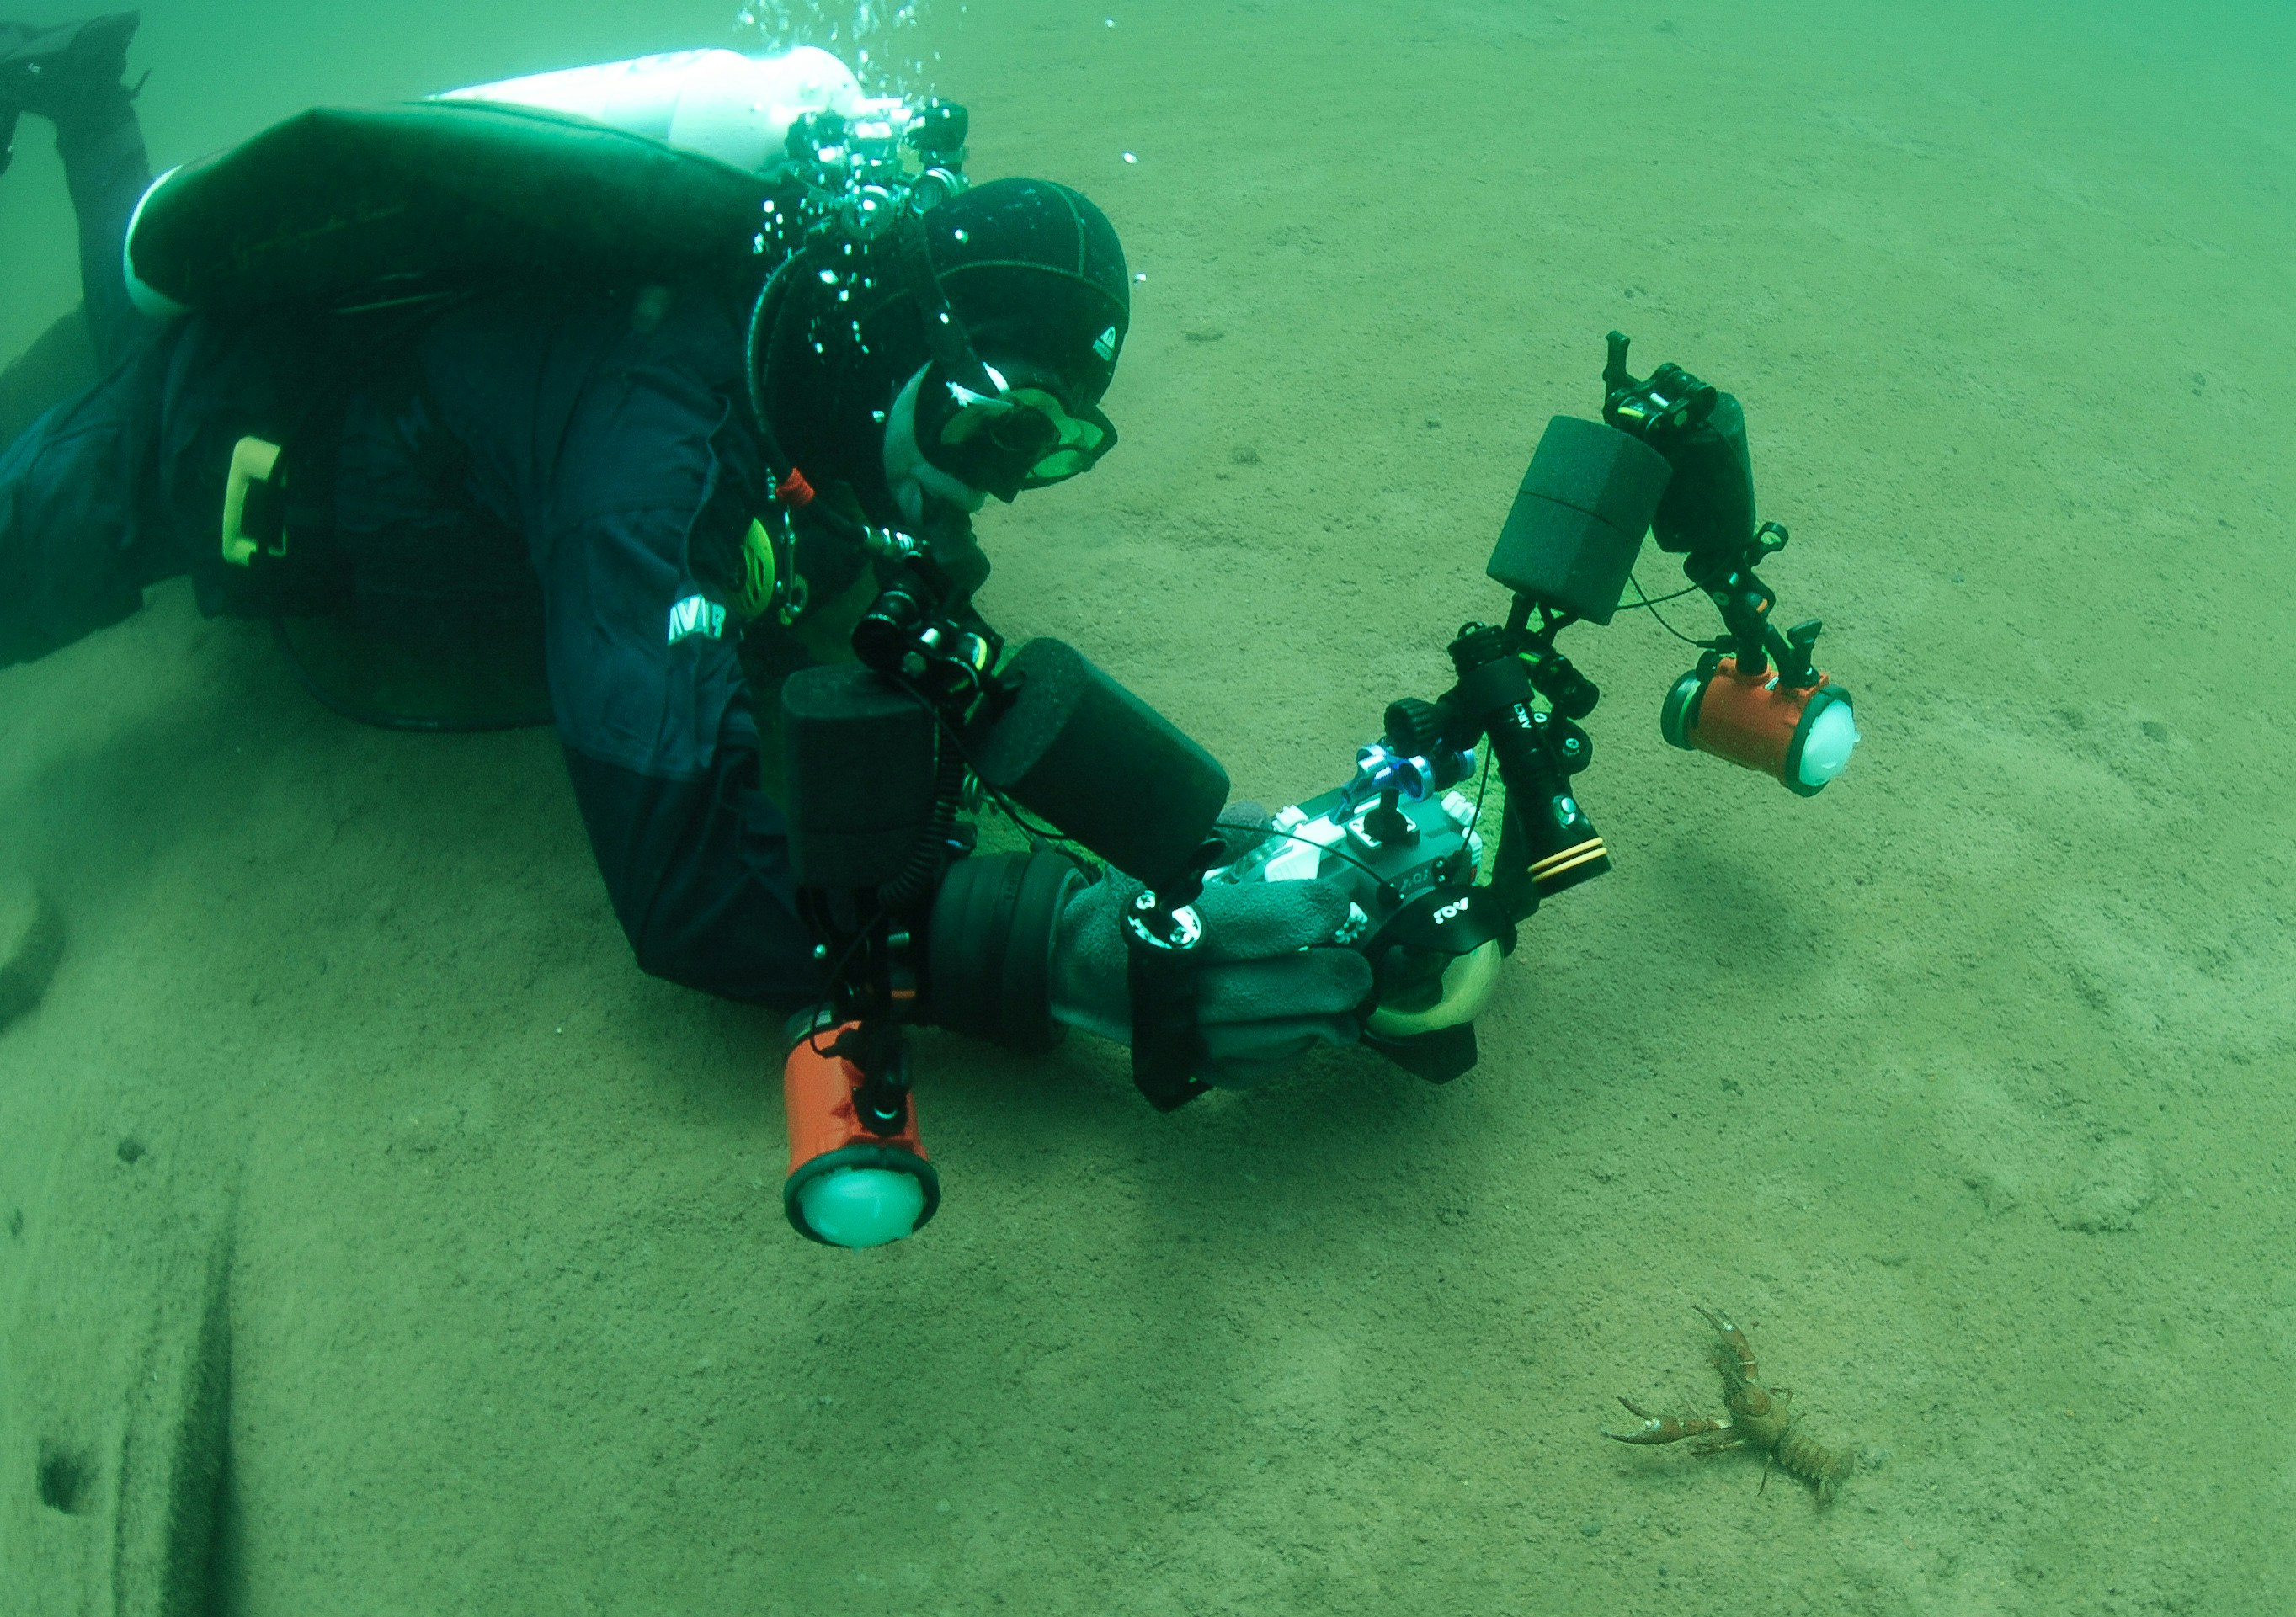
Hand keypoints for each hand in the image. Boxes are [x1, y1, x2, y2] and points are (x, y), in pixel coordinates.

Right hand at [1047, 806, 1373, 1085]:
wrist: (1076, 966)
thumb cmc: (1129, 906)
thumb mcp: (1162, 858)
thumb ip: (1224, 839)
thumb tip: (1272, 823)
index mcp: (1188, 925)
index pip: (1287, 921)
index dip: (1326, 907)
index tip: (1337, 900)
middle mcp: (1193, 988)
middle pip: (1305, 989)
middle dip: (1345, 973)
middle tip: (1357, 959)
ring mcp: (1200, 1036)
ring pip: (1298, 1032)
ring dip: (1330, 1013)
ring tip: (1341, 994)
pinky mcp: (1205, 1068)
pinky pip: (1273, 1061)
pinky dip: (1298, 1041)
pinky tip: (1303, 1021)